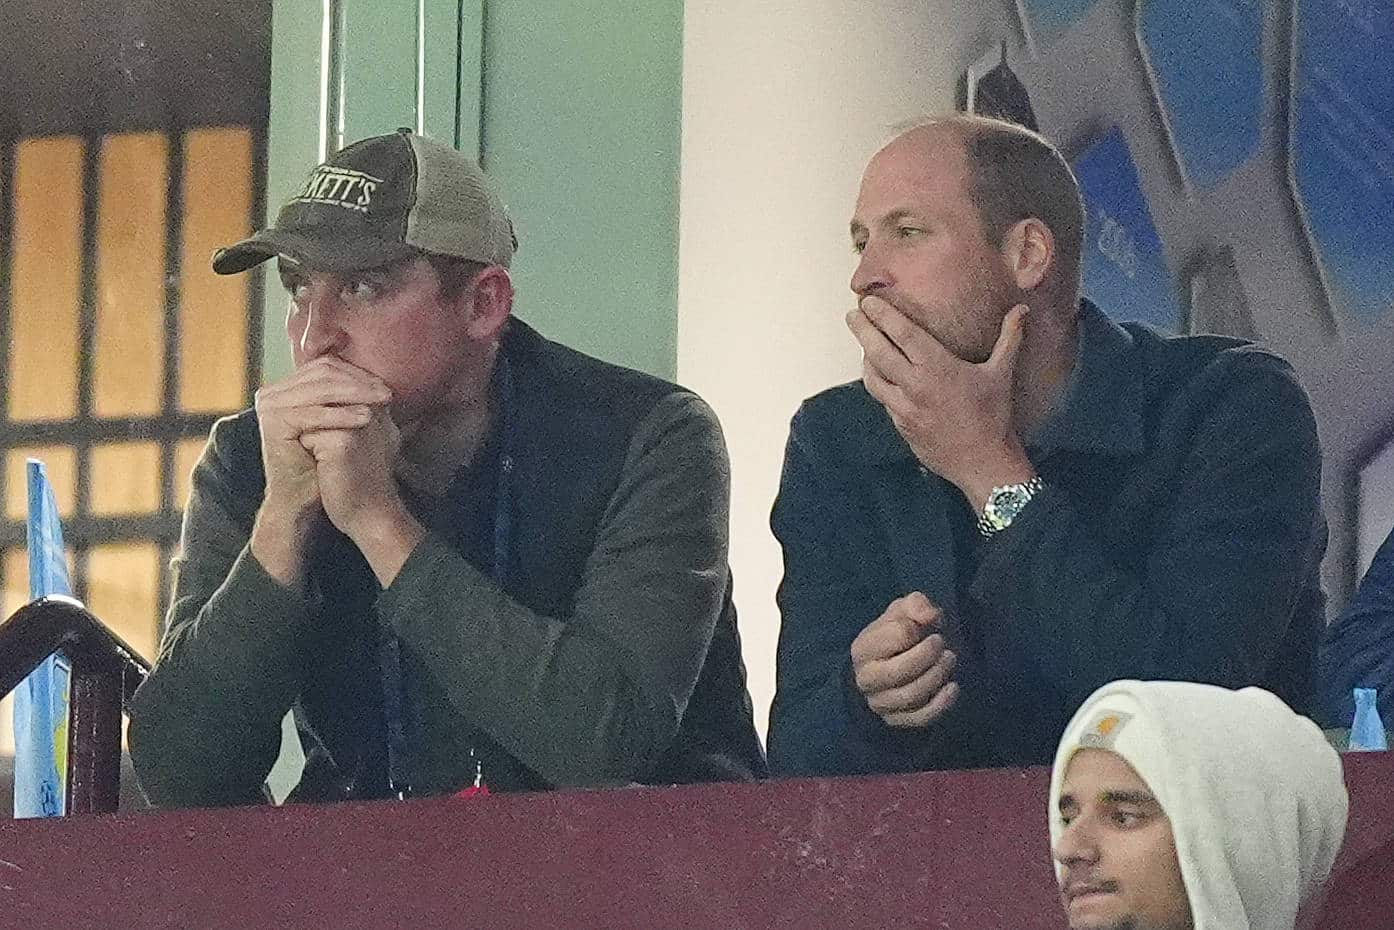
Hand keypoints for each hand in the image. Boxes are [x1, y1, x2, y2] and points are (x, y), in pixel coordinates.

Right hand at [250, 359, 391, 585]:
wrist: (303, 499)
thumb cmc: (325, 463)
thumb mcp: (341, 423)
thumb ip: (351, 397)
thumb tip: (382, 378)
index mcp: (288, 388)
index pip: (327, 366)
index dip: (358, 373)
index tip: (386, 386)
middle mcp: (274, 392)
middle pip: (323, 374)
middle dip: (359, 382)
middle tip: (387, 392)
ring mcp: (269, 405)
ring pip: (320, 390)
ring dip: (355, 393)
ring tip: (381, 401)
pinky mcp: (272, 422)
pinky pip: (312, 413)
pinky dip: (340, 414)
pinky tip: (365, 418)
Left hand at [848, 296, 1033, 507]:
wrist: (983, 462)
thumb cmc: (994, 416)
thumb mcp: (1001, 373)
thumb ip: (1009, 337)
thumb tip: (1021, 309)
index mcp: (937, 367)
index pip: (902, 334)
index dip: (882, 315)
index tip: (868, 301)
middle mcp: (915, 385)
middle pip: (878, 352)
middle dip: (862, 330)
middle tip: (852, 314)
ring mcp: (904, 408)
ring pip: (873, 377)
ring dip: (865, 358)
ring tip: (863, 343)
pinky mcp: (901, 425)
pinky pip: (883, 399)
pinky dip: (877, 383)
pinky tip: (879, 376)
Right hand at [850, 592, 958, 727]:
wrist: (886, 667)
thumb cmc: (895, 636)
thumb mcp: (903, 612)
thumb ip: (915, 605)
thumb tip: (929, 616)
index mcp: (863, 648)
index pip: (895, 636)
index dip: (915, 629)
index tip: (924, 627)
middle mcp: (866, 678)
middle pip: (898, 672)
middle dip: (928, 656)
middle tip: (942, 643)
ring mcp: (880, 702)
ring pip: (911, 696)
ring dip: (937, 676)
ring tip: (950, 659)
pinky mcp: (896, 720)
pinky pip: (920, 718)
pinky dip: (941, 704)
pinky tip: (953, 687)